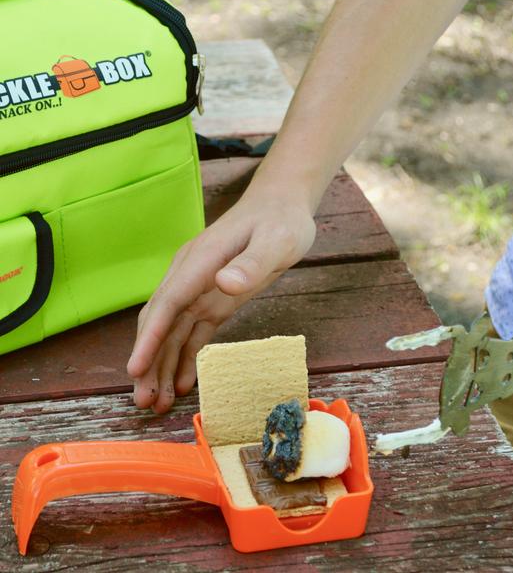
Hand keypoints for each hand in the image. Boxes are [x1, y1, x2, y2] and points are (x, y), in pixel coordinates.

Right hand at [126, 182, 315, 412]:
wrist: (282, 206)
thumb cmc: (281, 220)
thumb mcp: (276, 240)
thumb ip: (252, 263)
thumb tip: (223, 283)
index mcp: (200, 261)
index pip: (168, 303)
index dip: (150, 338)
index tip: (135, 370)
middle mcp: (191, 275)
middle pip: (162, 322)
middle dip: (149, 361)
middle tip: (143, 401)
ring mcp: (200, 288)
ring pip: (172, 332)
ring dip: (162, 366)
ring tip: (157, 402)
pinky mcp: (213, 298)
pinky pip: (192, 331)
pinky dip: (184, 357)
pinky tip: (180, 382)